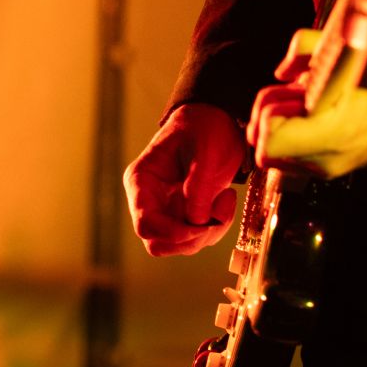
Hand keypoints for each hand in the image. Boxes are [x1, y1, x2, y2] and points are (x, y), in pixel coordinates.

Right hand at [124, 103, 245, 255]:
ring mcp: (167, 211)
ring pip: (181, 245)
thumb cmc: (205, 127)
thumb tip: (196, 221)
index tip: (199, 225)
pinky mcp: (187, 215)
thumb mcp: (206, 147)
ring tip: (225, 199)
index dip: (170, 232)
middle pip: (159, 243)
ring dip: (208, 233)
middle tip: (217, 215)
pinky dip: (217, 226)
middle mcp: (149, 201)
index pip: (144, 223)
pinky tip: (225, 199)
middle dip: (191, 238)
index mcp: (141, 180)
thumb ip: (199, 183)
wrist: (217, 121)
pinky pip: (199, 237)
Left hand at [249, 50, 366, 178]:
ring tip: (302, 105)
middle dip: (269, 118)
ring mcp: (326, 169)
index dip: (268, 114)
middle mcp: (325, 160)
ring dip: (279, 128)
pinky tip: (311, 117)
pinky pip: (292, 158)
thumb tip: (282, 70)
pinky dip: (292, 136)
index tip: (288, 95)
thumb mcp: (351, 51)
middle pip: (265, 150)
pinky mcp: (328, 170)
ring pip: (276, 156)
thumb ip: (308, 48)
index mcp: (332, 132)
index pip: (270, 141)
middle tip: (290, 96)